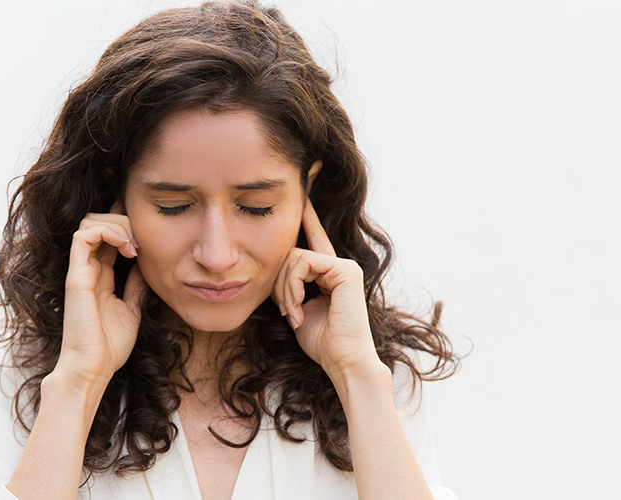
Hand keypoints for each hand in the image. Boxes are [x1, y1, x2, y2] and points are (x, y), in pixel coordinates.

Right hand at [56, 201, 147, 390]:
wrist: (93, 369)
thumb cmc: (109, 347)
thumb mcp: (131, 310)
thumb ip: (135, 288)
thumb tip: (145, 268)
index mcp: (99, 276)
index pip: (106, 236)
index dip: (125, 226)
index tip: (147, 235)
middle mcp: (87, 269)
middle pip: (96, 221)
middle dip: (122, 219)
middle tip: (142, 239)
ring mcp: (80, 271)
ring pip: (88, 222)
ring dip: (116, 223)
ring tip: (134, 243)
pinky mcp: (76, 276)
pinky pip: (84, 236)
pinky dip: (108, 232)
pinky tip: (127, 248)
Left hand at [272, 200, 378, 376]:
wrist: (343, 361)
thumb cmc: (322, 342)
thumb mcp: (298, 309)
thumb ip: (290, 285)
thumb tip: (275, 270)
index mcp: (329, 273)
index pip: (311, 238)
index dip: (306, 215)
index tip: (305, 186)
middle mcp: (339, 265)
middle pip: (291, 253)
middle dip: (278, 282)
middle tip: (283, 310)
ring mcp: (344, 266)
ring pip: (293, 257)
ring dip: (284, 289)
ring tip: (291, 314)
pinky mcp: (345, 270)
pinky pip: (303, 264)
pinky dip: (292, 288)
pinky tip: (296, 310)